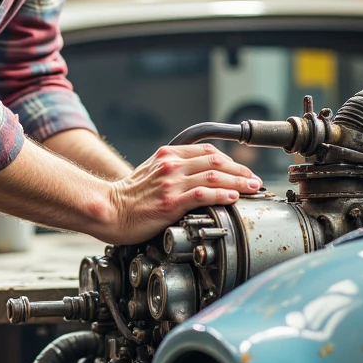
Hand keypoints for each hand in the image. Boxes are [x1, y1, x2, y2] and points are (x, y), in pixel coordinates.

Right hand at [104, 144, 260, 243]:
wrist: (108, 210)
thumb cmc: (128, 197)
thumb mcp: (151, 172)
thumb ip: (174, 169)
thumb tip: (199, 175)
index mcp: (168, 155)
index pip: (208, 152)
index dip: (231, 161)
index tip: (242, 173)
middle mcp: (171, 165)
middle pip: (216, 162)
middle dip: (240, 172)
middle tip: (255, 182)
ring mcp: (171, 184)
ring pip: (214, 177)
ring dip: (238, 183)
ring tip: (252, 190)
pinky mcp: (170, 203)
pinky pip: (203, 194)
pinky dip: (221, 194)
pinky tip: (233, 198)